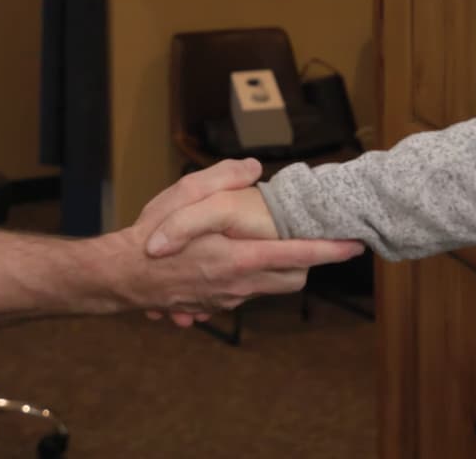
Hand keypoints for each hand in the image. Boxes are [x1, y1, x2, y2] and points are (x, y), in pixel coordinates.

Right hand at [118, 161, 362, 325]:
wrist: (121, 277)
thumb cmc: (152, 237)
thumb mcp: (182, 196)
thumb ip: (221, 178)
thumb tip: (254, 168)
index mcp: (239, 258)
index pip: (298, 255)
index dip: (329, 250)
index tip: (354, 245)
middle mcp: (238, 285)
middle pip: (293, 279)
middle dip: (310, 262)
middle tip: (316, 242)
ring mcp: (226, 300)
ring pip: (269, 289)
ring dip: (277, 270)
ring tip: (267, 245)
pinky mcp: (212, 307)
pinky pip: (243, 295)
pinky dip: (248, 279)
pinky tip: (228, 261)